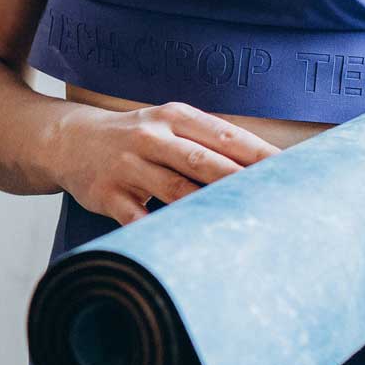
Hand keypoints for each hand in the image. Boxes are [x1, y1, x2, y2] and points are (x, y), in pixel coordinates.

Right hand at [51, 101, 281, 224]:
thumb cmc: (138, 137)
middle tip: (279, 204)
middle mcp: (151, 137)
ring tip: (246, 231)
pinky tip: (189, 247)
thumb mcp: (170, 126)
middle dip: (243, 183)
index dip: (262, 157)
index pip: (227, 137)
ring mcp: (128, 166)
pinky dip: (163, 233)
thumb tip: (270, 168)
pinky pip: (140, 219)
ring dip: (210, 211)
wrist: (69, 140)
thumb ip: (210, 143)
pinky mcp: (108, 195)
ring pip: (176, 192)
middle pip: (205, 163)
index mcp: (175, 117)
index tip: (295, 175)